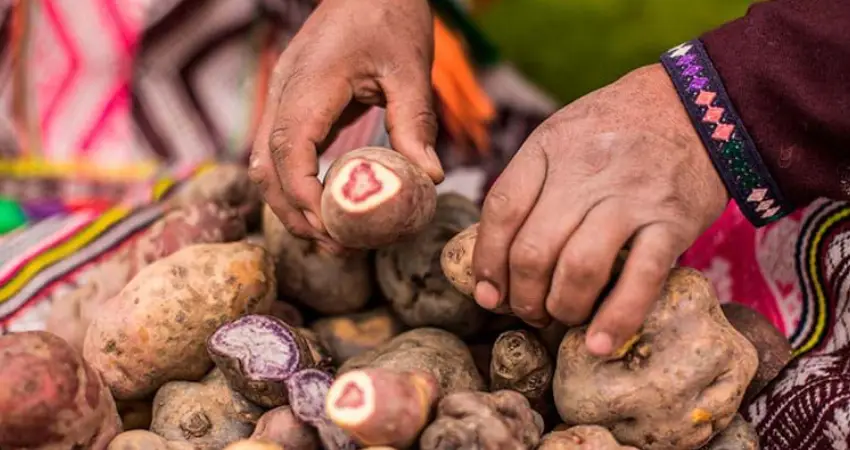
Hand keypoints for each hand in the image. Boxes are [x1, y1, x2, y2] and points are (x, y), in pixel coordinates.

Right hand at [250, 0, 443, 250]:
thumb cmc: (391, 16)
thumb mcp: (409, 68)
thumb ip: (414, 121)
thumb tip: (428, 177)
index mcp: (310, 84)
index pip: (290, 153)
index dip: (304, 199)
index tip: (334, 229)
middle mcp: (285, 92)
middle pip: (267, 168)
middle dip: (295, 213)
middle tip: (336, 246)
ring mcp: (284, 96)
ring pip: (266, 163)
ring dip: (291, 203)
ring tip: (330, 234)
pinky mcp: (293, 101)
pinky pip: (281, 151)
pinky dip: (296, 183)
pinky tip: (326, 203)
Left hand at [472, 64, 728, 355]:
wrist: (696, 104)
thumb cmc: (616, 128)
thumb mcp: (561, 135)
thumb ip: (528, 183)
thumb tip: (494, 252)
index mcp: (549, 148)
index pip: (501, 211)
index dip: (487, 260)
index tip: (487, 292)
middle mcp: (585, 172)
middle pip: (534, 249)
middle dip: (522, 295)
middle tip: (528, 310)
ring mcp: (629, 198)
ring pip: (578, 269)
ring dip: (562, 308)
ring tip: (562, 316)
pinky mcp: (672, 222)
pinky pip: (640, 279)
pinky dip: (616, 318)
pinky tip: (599, 342)